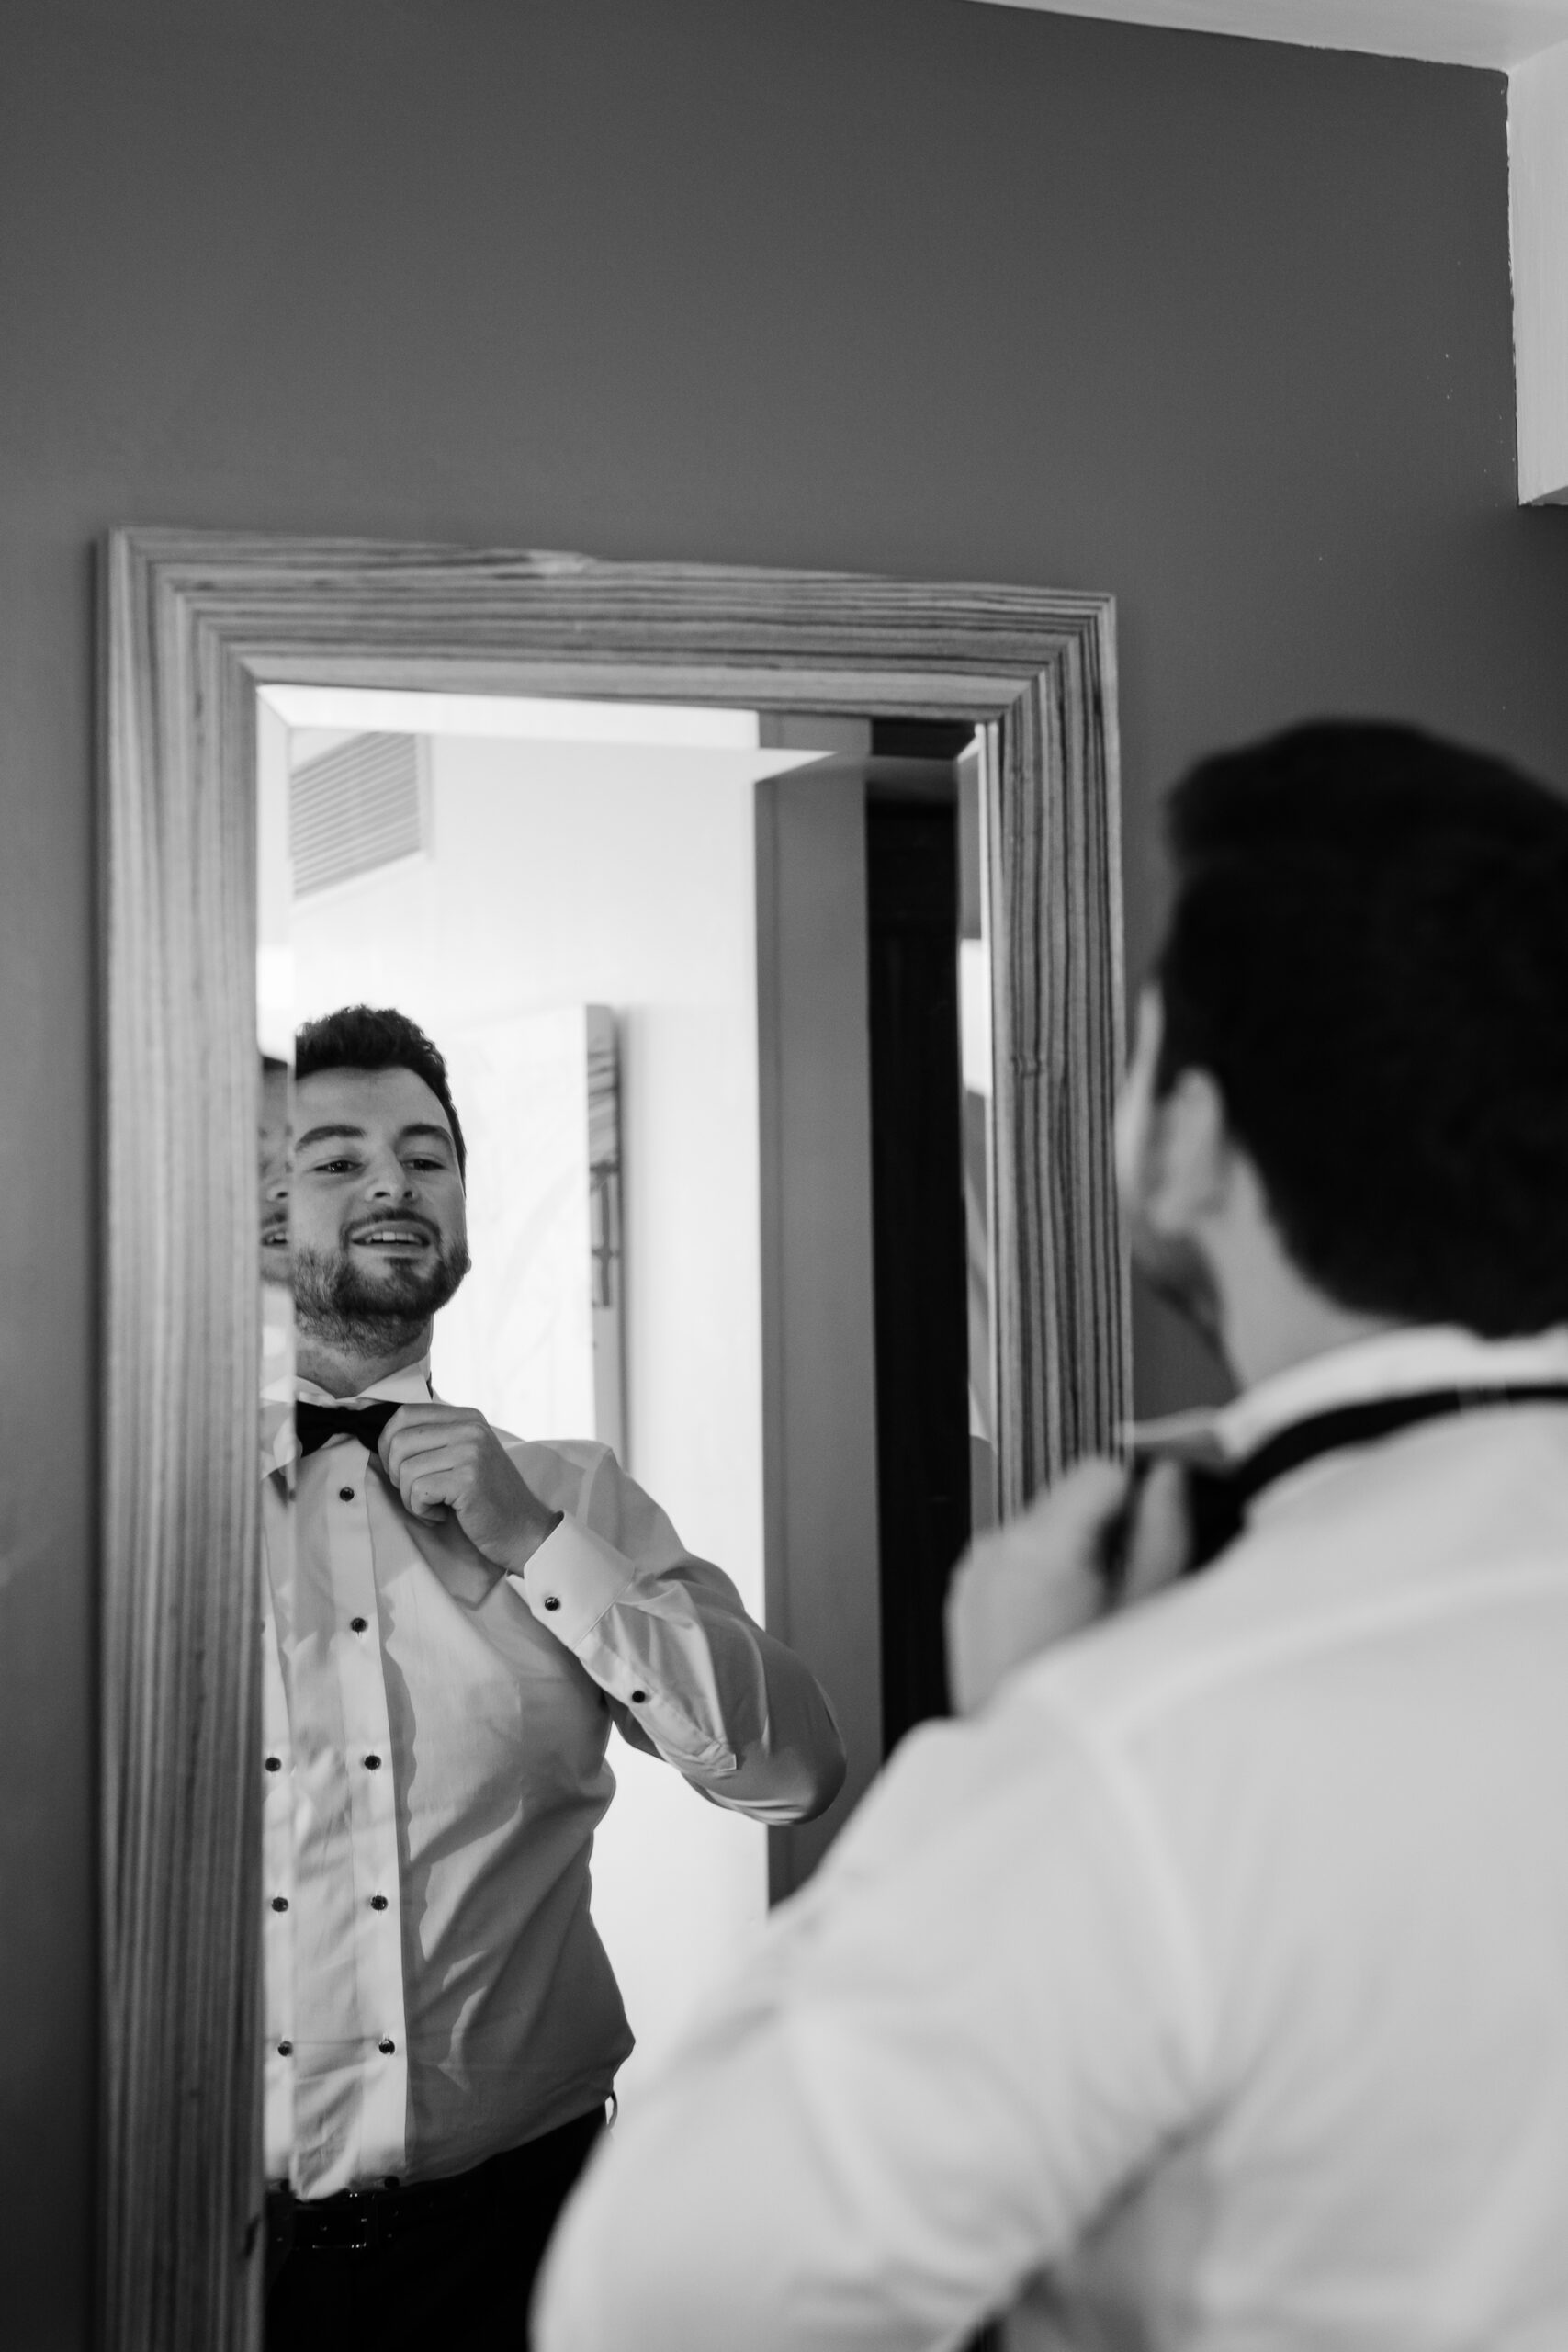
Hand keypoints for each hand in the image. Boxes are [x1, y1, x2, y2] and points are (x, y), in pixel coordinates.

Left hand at [378, 1404, 561, 1575]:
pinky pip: (418, 1491)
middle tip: (418, 1493)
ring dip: (410, 1497)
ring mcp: (471, 1452)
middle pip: (399, 1440)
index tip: (399, 1468)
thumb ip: (434, 1440)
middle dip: (396, 1474)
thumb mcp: (464, 1456)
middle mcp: (471, 1428)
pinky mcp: (468, 1479)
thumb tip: (384, 1438)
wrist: (524, 1531)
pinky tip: (443, 1514)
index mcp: (467, 1417)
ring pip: (405, 1469)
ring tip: (434, 1506)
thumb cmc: (486, 1499)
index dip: (388, 1442)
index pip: (405, 1413)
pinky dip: (421, 1510)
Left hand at [944, 1456, 1190, 1714]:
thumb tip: (1168, 1480)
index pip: (1098, 1470)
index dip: (1134, 1497)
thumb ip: (1161, 1534)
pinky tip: (1055, 1628)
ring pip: (1041, 1531)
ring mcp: (975, 1571)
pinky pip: (1013, 1563)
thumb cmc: (1085, 1699)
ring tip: (1086, 1618)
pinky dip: (1038, 1581)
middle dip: (1101, 1533)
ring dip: (1070, 1556)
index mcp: (1040, 1546)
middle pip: (1067, 1499)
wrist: (1023, 1760)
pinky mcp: (966, 1595)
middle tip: (1120, 1592)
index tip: (1147, 1532)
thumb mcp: (1145, 1613)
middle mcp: (997, 1548)